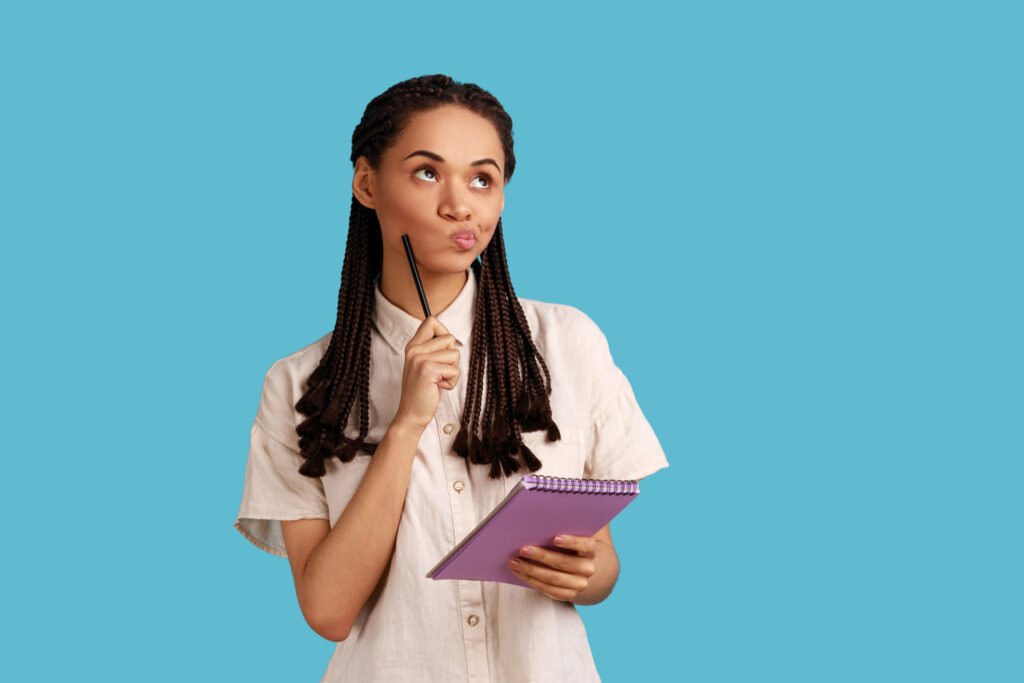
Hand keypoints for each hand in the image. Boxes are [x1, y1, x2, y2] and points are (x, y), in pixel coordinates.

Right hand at [392, 317, 459, 432]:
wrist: (411, 414)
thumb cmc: (422, 391)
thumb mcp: (424, 365)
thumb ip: (432, 349)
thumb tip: (450, 336)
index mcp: (413, 346)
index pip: (431, 321)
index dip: (443, 332)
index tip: (441, 351)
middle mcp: (414, 349)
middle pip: (449, 337)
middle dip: (451, 356)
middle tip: (439, 371)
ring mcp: (420, 359)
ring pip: (455, 354)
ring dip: (452, 370)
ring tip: (438, 380)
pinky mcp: (428, 370)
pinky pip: (455, 370)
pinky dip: (452, 382)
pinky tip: (439, 387)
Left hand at [507, 534, 596, 601]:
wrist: (578, 567)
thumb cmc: (568, 545)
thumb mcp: (569, 536)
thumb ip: (560, 530)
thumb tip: (536, 525)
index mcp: (591, 550)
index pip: (586, 545)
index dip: (572, 542)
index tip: (555, 538)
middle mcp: (588, 568)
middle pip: (564, 563)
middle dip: (541, 556)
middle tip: (522, 549)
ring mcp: (580, 584)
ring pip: (553, 578)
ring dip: (531, 570)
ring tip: (514, 562)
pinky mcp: (569, 595)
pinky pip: (548, 589)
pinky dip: (531, 580)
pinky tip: (520, 572)